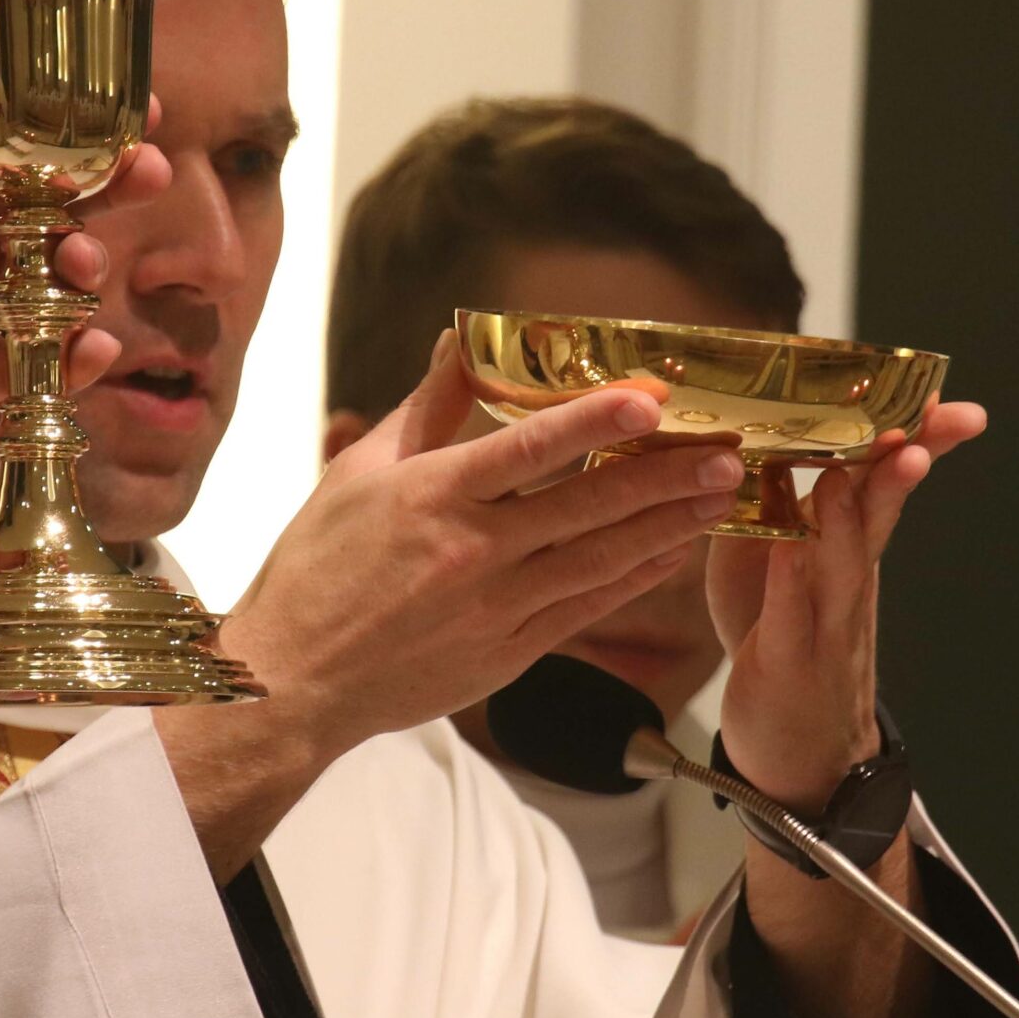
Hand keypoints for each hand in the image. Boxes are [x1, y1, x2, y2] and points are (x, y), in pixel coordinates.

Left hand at [0, 106, 170, 561]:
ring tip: (82, 268)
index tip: (127, 110)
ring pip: (55, 285)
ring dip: (83, 272)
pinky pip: (40, 367)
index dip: (65, 129)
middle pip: (49, 210)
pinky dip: (72, 361)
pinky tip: (90, 352)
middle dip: (103, 189)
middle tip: (143, 174)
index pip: (3, 149)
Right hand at [157, 334, 740, 877]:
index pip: (528, 448)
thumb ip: (427, 406)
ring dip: (669, 526)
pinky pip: (589, 610)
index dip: (594, 420)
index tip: (649, 396)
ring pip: (602, 560)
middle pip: (587, 506)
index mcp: (432, 497)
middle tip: (726, 451)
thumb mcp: (359, 472)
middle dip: (665, 476)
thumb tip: (464, 336)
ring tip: (723, 494)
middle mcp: (473, 552)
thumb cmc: (317, 569)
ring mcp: (496, 609)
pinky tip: (675, 553)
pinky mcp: (510, 652)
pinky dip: (636, 579)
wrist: (292, 682)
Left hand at [707, 399, 986, 812]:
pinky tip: (789, 551)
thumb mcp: (772, 558)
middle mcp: (847, 575)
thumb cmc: (783, 640)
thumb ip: (771, 503)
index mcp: (845, 542)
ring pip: (844, 560)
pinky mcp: (792, 660)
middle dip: (901, 461)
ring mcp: (827, 619)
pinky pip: (793, 616)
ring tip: (843, 473)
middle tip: (919, 418)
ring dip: (847, 516)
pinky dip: (791, 582)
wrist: (799, 749)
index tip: (933, 392)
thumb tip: (758, 437)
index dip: (913, 436)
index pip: (882, 477)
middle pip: (880, 510)